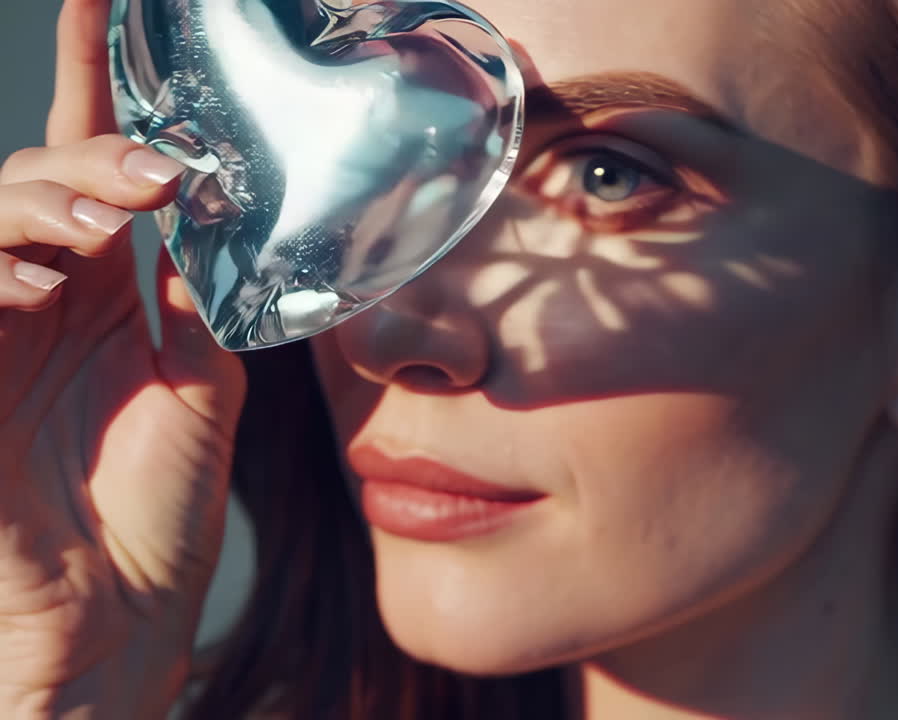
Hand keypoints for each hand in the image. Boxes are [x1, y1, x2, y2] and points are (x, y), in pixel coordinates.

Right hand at [0, 0, 245, 715]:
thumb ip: (200, 298)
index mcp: (99, 301)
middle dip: (88, 155)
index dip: (97, 86)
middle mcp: (34, 305)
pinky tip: (44, 273)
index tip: (110, 5)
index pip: (92, 173)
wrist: (115, 630)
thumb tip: (215, 221)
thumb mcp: (203, 387)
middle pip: (34, 182)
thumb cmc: (154, 520)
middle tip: (155, 169)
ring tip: (112, 212)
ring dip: (44, 198)